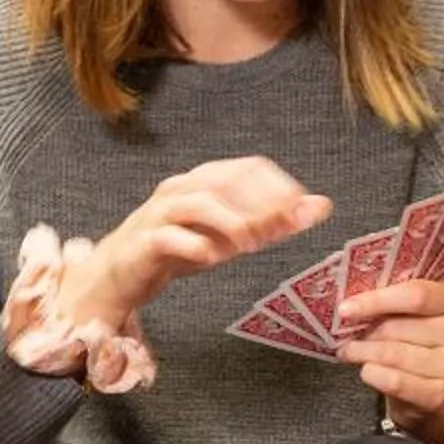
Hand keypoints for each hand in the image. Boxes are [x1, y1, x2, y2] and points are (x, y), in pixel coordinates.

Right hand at [71, 158, 331, 327]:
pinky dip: (195, 247)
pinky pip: (169, 238)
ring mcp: (159, 213)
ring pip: (199, 203)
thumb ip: (275, 222)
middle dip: (259, 203)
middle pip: (226, 180)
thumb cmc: (181, 249)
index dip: (279, 186)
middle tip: (279, 231)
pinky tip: (212, 260)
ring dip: (232, 223)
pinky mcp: (143, 242)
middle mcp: (181, 189)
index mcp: (204, 181)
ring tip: (250, 246)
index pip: (248, 168)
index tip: (301, 212)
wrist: (121, 275)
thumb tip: (322, 206)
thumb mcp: (233, 237)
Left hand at [336, 279, 443, 443]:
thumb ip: (392, 302)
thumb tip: (350, 305)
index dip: (376, 301)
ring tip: (351, 351)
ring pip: (393, 354)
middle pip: (399, 326)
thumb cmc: (420, 343)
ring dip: (363, 353)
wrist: (437, 388)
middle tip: (348, 335)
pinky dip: (373, 374)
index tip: (346, 309)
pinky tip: (367, 370)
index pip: (416, 294)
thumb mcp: (415, 313)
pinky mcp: (440, 394)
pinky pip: (395, 381)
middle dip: (365, 331)